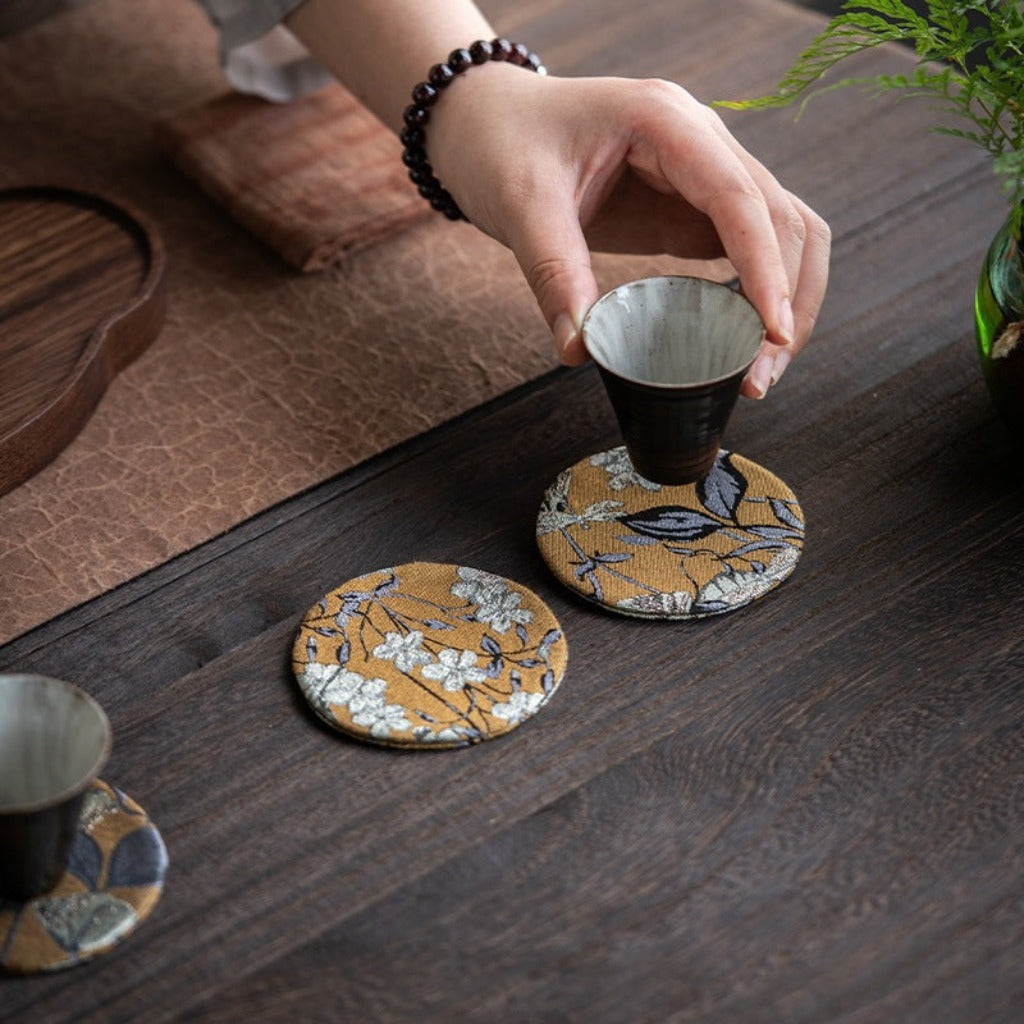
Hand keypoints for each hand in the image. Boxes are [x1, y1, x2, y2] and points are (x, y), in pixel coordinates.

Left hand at [428, 67, 829, 397]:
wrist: (484, 121)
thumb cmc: (500, 144)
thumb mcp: (520, 206)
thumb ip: (554, 275)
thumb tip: (580, 351)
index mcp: (665, 122)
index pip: (740, 199)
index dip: (766, 270)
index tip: (774, 335)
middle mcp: (700, 139)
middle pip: (783, 217)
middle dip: (788, 299)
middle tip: (759, 378)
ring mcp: (700, 171)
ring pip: (780, 232)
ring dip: (786, 299)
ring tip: (759, 370)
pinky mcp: (688, 204)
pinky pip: (745, 247)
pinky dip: (756, 295)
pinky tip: (740, 340)